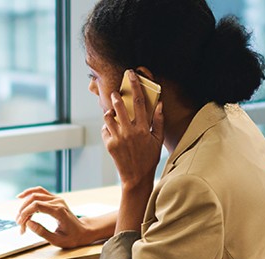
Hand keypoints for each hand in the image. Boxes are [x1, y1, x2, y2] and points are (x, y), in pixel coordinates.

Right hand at [14, 186, 109, 247]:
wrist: (83, 232)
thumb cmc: (72, 238)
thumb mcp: (57, 240)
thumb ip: (42, 232)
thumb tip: (28, 223)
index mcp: (59, 211)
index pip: (37, 205)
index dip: (25, 213)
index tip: (20, 223)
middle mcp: (58, 202)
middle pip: (34, 199)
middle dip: (23, 211)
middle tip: (19, 224)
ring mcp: (57, 198)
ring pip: (36, 194)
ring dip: (24, 203)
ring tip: (18, 215)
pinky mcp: (55, 199)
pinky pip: (40, 192)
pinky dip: (30, 194)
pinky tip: (21, 197)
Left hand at [101, 71, 163, 187]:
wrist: (136, 178)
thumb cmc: (149, 158)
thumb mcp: (158, 140)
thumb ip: (159, 122)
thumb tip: (159, 104)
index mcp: (143, 129)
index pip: (139, 102)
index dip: (135, 86)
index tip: (131, 74)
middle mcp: (130, 132)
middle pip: (120, 107)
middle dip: (116, 97)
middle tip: (115, 93)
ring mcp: (118, 138)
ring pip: (108, 117)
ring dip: (109, 112)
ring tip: (112, 113)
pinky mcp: (109, 145)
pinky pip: (104, 130)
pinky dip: (107, 128)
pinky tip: (112, 130)